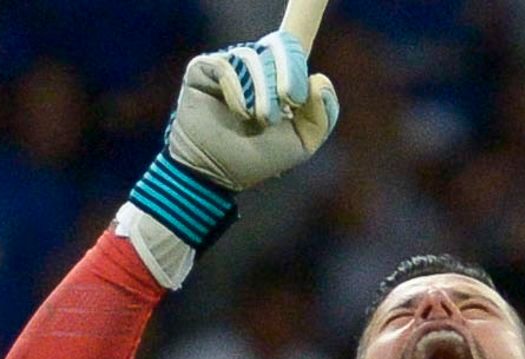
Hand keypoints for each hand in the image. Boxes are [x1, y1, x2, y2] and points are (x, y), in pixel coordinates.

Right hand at [119, 31, 338, 285]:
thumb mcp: (302, 143)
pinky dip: (238, 91)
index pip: (296, 33)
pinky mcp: (203, 69)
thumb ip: (321, 115)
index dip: (308, 7)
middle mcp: (257, 64)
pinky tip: (237, 112)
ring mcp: (229, 64)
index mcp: (282, 75)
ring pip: (256, 57)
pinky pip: (228, 65)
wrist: (218, 175)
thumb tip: (318, 77)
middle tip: (289, 101)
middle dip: (291, 71)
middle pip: (283, 44)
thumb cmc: (258, 160)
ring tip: (259, 119)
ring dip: (263, 92)